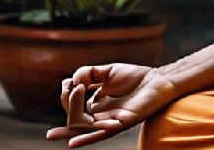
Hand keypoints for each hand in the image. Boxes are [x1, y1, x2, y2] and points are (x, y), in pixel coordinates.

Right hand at [45, 63, 177, 147]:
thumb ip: (88, 73)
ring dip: (70, 125)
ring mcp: (109, 121)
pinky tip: (71, 144)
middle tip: (76, 88)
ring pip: (84, 127)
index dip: (66, 93)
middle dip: (69, 103)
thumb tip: (72, 81)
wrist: (158, 80)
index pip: (71, 104)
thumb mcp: (107, 71)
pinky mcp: (120, 124)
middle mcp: (99, 115)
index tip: (70, 81)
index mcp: (94, 103)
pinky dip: (85, 139)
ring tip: (56, 128)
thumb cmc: (134, 77)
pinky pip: (100, 135)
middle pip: (74, 116)